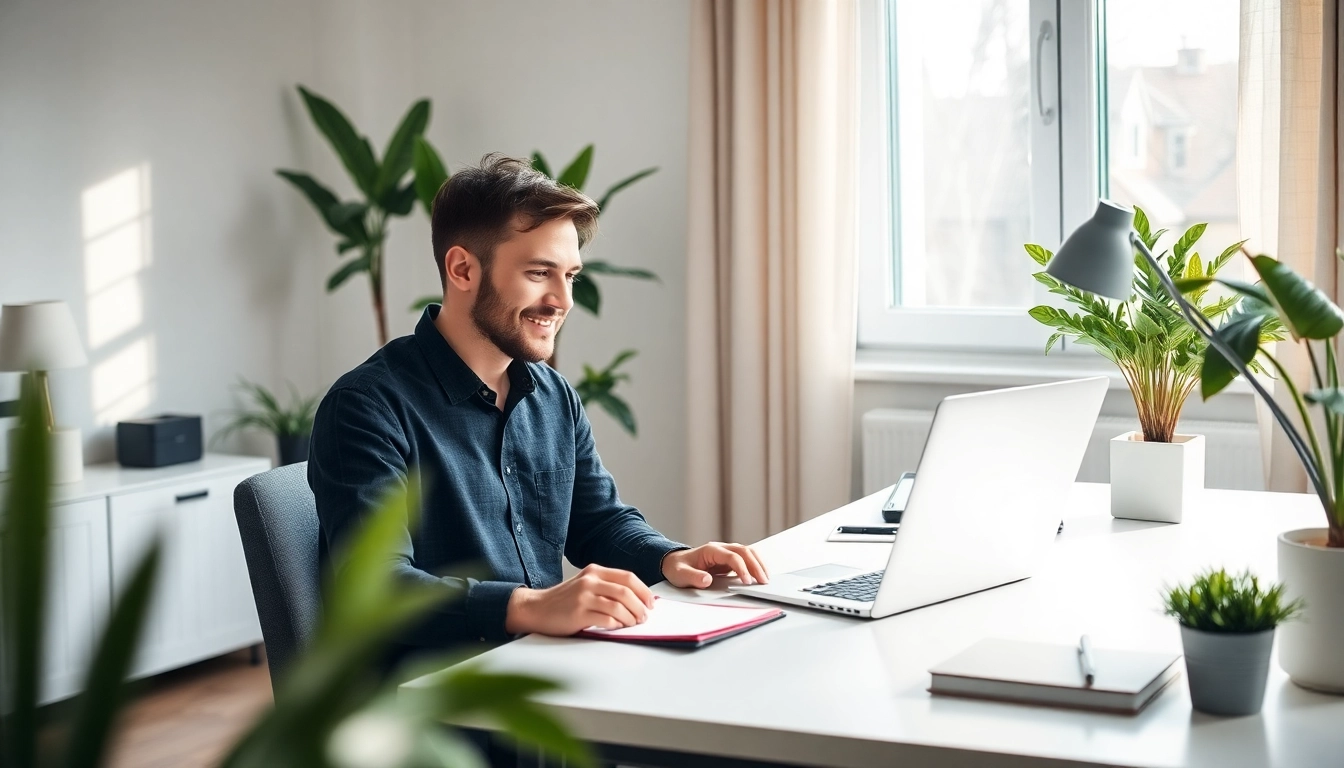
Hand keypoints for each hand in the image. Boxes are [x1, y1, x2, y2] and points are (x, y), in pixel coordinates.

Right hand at [504, 564, 654, 635]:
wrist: (536, 608)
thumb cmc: (564, 601)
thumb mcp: (586, 585)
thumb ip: (607, 588)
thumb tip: (638, 600)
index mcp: (595, 571)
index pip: (628, 577)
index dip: (643, 591)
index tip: (650, 603)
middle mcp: (590, 580)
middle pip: (626, 591)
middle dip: (640, 606)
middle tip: (644, 617)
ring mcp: (583, 596)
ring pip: (618, 606)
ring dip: (630, 618)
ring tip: (632, 624)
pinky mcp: (578, 613)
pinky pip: (606, 619)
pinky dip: (616, 625)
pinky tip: (616, 628)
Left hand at [661, 543, 769, 588]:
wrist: (673, 562)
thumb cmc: (677, 568)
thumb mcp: (680, 575)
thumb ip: (692, 577)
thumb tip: (707, 580)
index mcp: (710, 550)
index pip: (732, 556)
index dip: (741, 568)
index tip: (747, 582)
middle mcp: (720, 548)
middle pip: (744, 551)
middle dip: (756, 565)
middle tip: (763, 582)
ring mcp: (726, 553)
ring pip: (748, 552)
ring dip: (758, 564)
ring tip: (766, 579)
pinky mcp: (728, 560)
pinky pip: (746, 559)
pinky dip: (755, 565)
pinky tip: (759, 576)